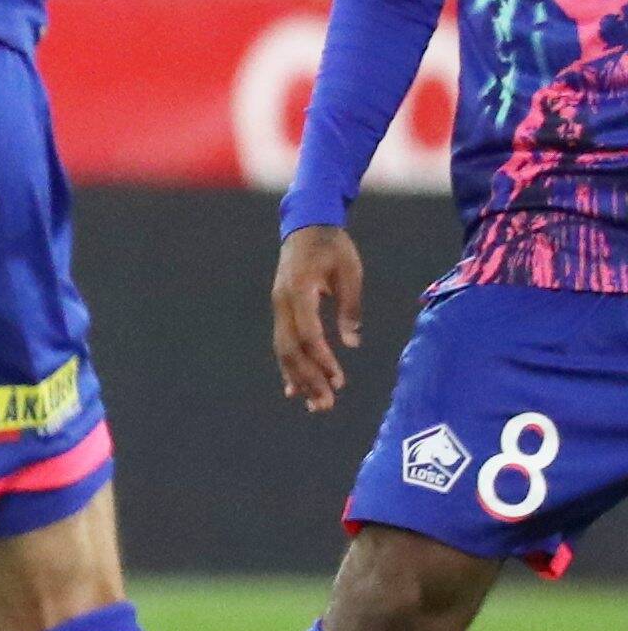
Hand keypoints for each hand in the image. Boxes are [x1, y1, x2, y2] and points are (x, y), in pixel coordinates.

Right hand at [273, 222, 362, 411]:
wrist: (306, 225)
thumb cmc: (333, 246)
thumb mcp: (350, 272)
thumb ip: (350, 308)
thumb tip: (352, 343)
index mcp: (298, 291)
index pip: (308, 334)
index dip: (322, 359)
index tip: (339, 379)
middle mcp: (282, 303)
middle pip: (290, 349)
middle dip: (308, 379)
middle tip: (326, 405)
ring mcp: (278, 307)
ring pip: (283, 350)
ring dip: (298, 379)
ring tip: (315, 404)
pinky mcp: (281, 310)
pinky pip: (282, 343)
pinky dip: (289, 367)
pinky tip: (295, 389)